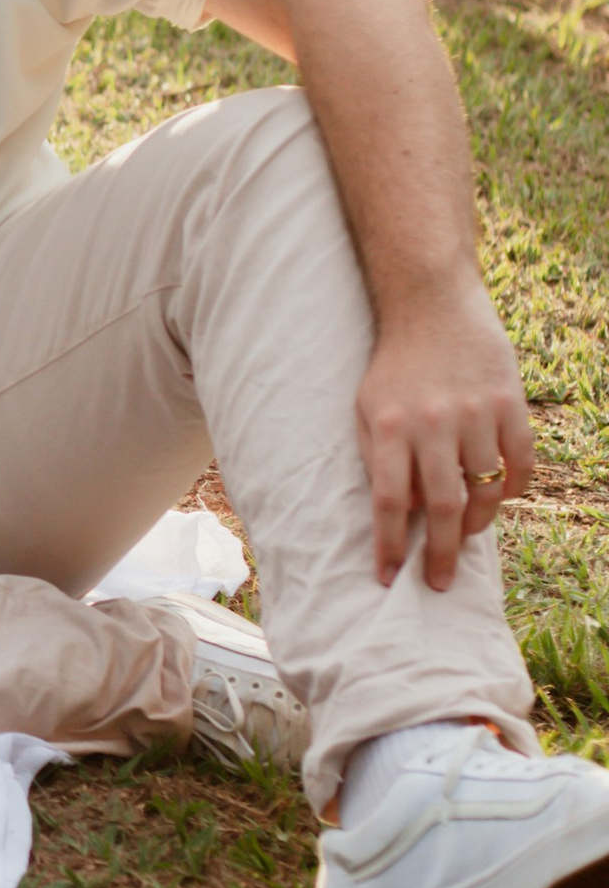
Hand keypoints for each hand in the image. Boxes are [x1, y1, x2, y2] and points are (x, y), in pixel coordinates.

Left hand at [355, 285, 534, 589]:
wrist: (430, 305)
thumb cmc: (393, 367)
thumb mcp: (367, 409)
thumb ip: (378, 459)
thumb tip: (401, 514)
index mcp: (390, 427)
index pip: (387, 502)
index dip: (388, 546)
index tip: (389, 578)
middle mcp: (432, 423)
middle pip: (439, 507)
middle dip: (439, 554)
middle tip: (440, 582)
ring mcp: (475, 413)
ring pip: (485, 490)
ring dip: (476, 523)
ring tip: (465, 535)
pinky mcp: (508, 402)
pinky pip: (520, 463)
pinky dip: (514, 489)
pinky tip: (500, 498)